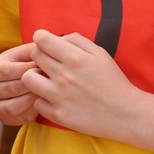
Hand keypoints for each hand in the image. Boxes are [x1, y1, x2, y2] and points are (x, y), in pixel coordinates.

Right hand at [0, 43, 40, 124]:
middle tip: (50, 77)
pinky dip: (34, 110)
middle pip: (11, 89)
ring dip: (33, 98)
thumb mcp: (18, 53)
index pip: (7, 71)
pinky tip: (42, 100)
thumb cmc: (13, 63)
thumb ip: (30, 51)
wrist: (2, 80)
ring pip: (14, 107)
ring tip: (46, 88)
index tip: (44, 64)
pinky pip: (20, 118)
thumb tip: (47, 51)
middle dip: (33, 83)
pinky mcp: (3, 119)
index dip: (27, 68)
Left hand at [23, 29, 138, 138]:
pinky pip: (37, 103)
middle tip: (50, 63)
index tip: (47, 44)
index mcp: (75, 58)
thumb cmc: (113, 81)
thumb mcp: (101, 54)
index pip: (41, 40)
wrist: (125, 113)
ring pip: (28, 79)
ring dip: (36, 77)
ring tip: (47, 81)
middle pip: (33, 56)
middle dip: (39, 56)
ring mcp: (59, 97)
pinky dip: (44, 100)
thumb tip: (58, 38)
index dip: (42, 39)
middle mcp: (64, 76)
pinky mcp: (57, 115)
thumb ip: (78, 41)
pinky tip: (56, 99)